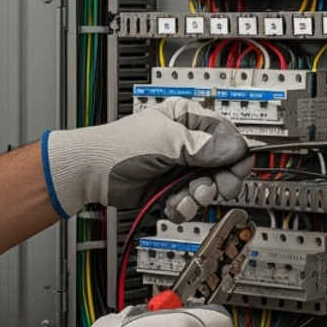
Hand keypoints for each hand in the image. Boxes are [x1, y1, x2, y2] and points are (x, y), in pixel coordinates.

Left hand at [41, 98, 253, 218]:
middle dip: (216, 181)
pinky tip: (171, 203)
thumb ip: (203, 146)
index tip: (233, 172)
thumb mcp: (166, 141)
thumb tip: (235, 148)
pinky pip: (192, 202)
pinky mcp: (172, 188)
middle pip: (224, 166)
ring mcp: (181, 167)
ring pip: (209, 187)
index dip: (235, 156)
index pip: (229, 136)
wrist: (90, 173)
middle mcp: (189, 142)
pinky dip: (183, 207)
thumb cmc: (118, 147)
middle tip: (205, 188)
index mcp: (189, 119)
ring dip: (197, 196)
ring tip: (182, 196)